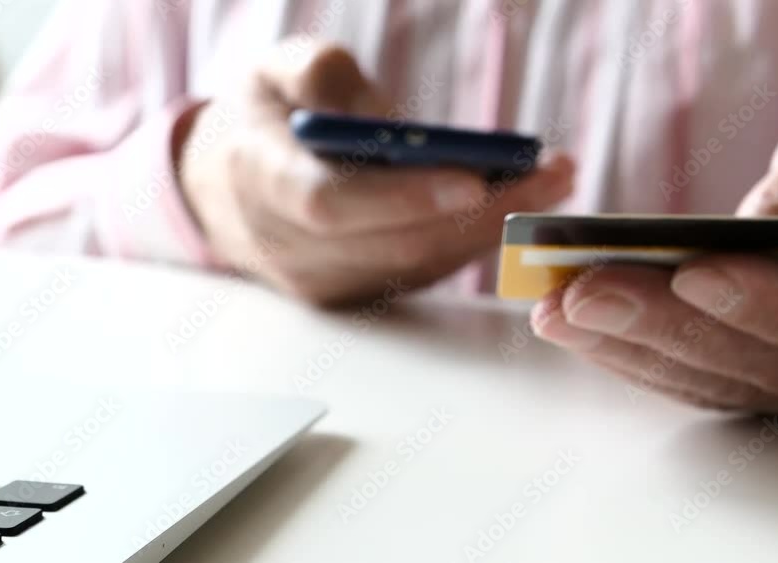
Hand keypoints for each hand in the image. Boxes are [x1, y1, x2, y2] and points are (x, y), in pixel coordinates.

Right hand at [177, 41, 573, 304]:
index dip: (402, 198)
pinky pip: (421, 274)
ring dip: (492, 229)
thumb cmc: (260, 121)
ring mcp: (321, 278)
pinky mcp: (352, 293)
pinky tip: (516, 208)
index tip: (475, 180)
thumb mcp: (272, 71)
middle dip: (481, 212)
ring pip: (418, 265)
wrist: (225, 191)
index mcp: (259, 178)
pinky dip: (472, 242)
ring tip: (553, 184)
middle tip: (552, 176)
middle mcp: (288, 243)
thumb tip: (388, 123)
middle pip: (394, 242)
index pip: (331, 204)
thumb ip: (318, 74)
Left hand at [533, 93, 777, 417]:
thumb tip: (746, 232)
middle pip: (768, 362)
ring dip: (632, 349)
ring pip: (726, 382)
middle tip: (579, 294)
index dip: (773, 306)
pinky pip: (706, 382)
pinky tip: (579, 328)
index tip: (693, 273)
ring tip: (556, 309)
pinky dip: (638, 357)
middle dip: (663, 327)